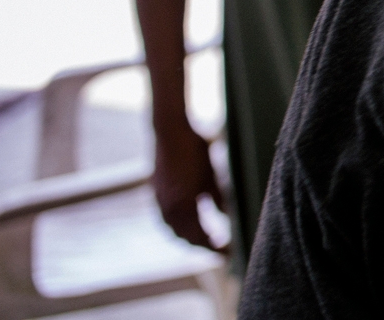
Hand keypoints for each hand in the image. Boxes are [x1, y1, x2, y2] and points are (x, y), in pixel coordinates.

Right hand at [152, 115, 224, 251]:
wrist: (169, 130)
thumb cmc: (194, 149)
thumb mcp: (212, 174)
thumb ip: (219, 199)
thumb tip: (227, 218)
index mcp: (182, 205)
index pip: (199, 237)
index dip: (213, 248)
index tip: (226, 254)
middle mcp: (167, 208)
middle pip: (184, 237)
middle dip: (201, 245)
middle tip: (218, 250)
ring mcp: (159, 200)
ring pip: (173, 229)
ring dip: (188, 237)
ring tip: (205, 240)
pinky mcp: (156, 192)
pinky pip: (166, 218)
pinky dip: (178, 226)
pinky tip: (188, 223)